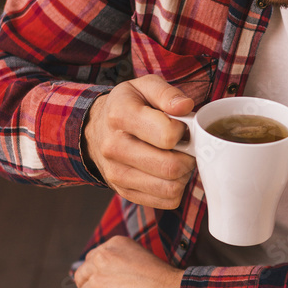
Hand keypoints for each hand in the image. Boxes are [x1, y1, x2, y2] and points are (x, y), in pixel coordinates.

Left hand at [71, 236, 183, 287]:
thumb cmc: (164, 282)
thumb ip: (118, 261)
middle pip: (81, 277)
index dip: (98, 276)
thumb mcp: (141, 257)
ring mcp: (98, 283)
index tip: (109, 285)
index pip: (90, 261)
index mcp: (113, 245)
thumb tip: (97, 276)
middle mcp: (102, 260)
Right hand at [84, 74, 194, 208]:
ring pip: (171, 187)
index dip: (183, 131)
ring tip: (177, 157)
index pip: (167, 136)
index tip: (180, 126)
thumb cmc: (129, 106)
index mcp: (120, 115)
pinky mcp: (125, 192)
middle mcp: (114, 148)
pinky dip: (175, 188)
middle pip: (171, 167)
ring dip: (184, 174)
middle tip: (186, 146)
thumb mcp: (145, 87)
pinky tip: (168, 172)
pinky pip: (167, 201)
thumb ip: (167, 93)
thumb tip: (185, 107)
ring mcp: (117, 174)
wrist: (98, 129)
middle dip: (189, 156)